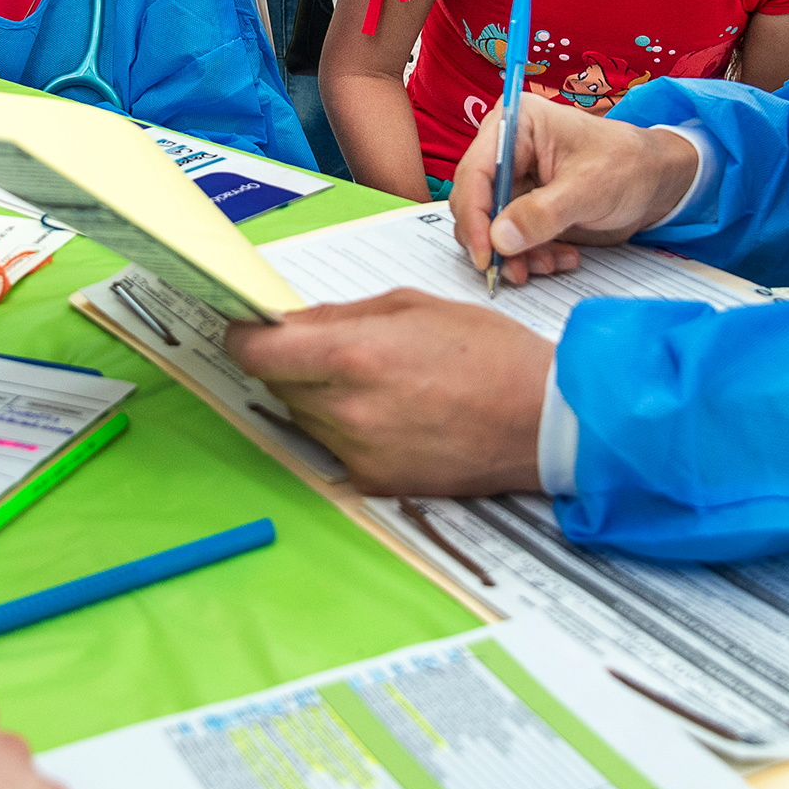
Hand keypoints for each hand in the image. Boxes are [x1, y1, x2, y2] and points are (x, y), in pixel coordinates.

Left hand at [227, 290, 550, 495]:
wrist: (543, 421)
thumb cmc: (489, 354)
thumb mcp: (414, 307)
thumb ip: (342, 316)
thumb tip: (291, 321)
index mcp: (352, 356)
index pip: (256, 353)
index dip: (245, 336)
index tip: (249, 328)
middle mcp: (346, 410)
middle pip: (278, 384)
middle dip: (292, 362)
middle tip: (333, 348)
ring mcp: (358, 452)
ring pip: (305, 417)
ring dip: (320, 396)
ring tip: (377, 379)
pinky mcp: (375, 481)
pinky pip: (336, 447)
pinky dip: (349, 428)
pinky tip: (393, 412)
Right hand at [452, 99, 698, 283]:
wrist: (655, 182)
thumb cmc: (628, 165)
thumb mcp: (589, 188)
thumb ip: (544, 213)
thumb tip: (500, 239)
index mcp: (516, 125)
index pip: (475, 172)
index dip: (474, 217)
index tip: (485, 255)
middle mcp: (506, 151)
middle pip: (475, 203)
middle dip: (495, 242)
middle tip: (516, 271)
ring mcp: (513, 182)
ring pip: (491, 228)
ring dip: (518, 255)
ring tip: (554, 263)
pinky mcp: (523, 208)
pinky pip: (511, 241)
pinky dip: (533, 257)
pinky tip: (565, 257)